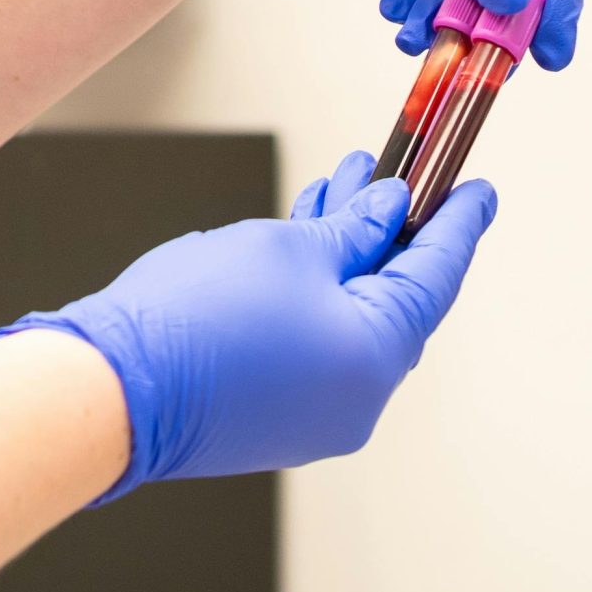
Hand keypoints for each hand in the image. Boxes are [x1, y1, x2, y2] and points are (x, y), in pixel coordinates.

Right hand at [0, 153, 497, 500]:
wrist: (113, 389)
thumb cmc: (198, 316)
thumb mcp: (290, 247)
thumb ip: (353, 228)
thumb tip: (387, 213)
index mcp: (377, 358)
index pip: (436, 278)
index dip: (458, 224)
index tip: (478, 191)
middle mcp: (358, 401)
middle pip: (393, 300)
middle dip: (391, 229)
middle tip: (398, 173)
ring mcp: (317, 417)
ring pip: (351, 319)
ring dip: (347, 255)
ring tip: (339, 188)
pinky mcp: (276, 418)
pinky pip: (317, 346)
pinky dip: (317, 295)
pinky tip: (303, 244)